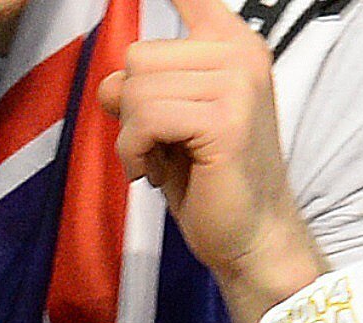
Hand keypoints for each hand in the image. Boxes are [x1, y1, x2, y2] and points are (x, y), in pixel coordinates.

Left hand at [105, 0, 317, 311]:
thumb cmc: (210, 181)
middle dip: (132, 107)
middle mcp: (240, 54)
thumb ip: (142, 90)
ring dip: (133, 136)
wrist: (252, 237)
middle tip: (161, 144)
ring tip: (161, 160)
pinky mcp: (223, 120)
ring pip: (137, 89)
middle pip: (139, 54)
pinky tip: (155, 173)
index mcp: (233, 45)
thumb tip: (111, 85)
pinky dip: (134, 152)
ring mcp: (236, 85)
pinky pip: (144, 119)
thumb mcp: (168, 124)